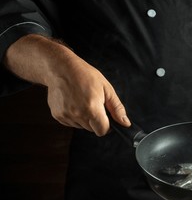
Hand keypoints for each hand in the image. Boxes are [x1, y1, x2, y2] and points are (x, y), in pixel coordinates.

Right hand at [3, 34, 130, 135]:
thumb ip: (117, 108)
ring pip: (82, 127)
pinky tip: (74, 102)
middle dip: (96, 121)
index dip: (107, 125)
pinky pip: (71, 123)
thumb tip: (125, 123)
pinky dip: (75, 116)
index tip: (106, 116)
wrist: (61, 68)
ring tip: (83, 101)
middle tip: (94, 104)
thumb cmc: (85, 75)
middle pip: (93, 129)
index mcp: (92, 109)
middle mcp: (78, 115)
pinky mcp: (57, 115)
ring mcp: (66, 116)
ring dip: (85, 119)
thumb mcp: (107, 89)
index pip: (103, 131)